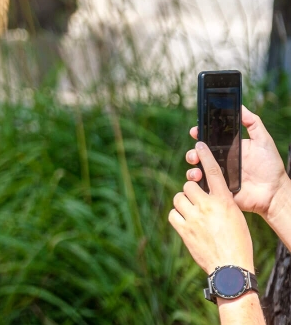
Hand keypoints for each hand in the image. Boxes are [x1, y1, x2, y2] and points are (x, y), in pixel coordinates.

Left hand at [169, 142, 254, 274]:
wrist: (231, 267)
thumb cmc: (237, 242)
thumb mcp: (235, 217)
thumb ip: (220, 203)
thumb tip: (206, 196)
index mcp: (225, 201)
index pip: (213, 173)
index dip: (205, 156)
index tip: (199, 144)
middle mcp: (208, 206)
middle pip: (189, 185)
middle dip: (191, 193)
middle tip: (197, 204)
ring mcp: (194, 217)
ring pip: (179, 198)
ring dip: (183, 204)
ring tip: (192, 215)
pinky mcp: (184, 229)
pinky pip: (173, 214)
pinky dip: (177, 217)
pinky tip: (186, 224)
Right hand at [186, 106, 290, 219]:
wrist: (273, 192)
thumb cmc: (270, 166)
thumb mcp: (263, 140)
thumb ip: (253, 123)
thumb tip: (240, 106)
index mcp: (228, 148)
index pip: (209, 138)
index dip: (200, 133)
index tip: (195, 130)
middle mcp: (220, 160)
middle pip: (198, 152)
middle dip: (193, 149)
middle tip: (197, 149)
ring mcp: (216, 174)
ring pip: (196, 167)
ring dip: (192, 163)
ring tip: (196, 163)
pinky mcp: (215, 188)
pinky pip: (200, 183)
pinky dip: (195, 179)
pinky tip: (199, 177)